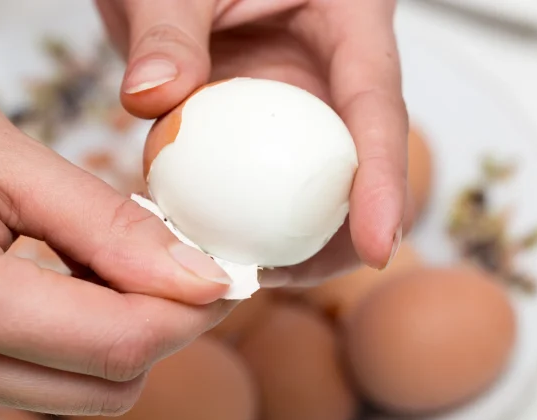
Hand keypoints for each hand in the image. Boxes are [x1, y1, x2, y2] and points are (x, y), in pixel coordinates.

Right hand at [0, 35, 233, 414]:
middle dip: (163, 329)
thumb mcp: (15, 159)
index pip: (113, 345)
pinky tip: (79, 283)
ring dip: (122, 337)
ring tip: (122, 263)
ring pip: (76, 394)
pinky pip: (37, 380)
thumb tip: (197, 278)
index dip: (189, 313)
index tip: (224, 277)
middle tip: (183, 264)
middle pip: (103, 386)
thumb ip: (114, 229)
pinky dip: (78, 341)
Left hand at [97, 0, 408, 286]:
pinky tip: (210, 244)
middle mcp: (331, 72)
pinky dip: (238, 217)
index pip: (376, 106)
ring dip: (288, 236)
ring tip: (246, 273)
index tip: (378, 246)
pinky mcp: (259, 132)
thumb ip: (167, 32)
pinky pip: (257, 183)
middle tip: (294, 276)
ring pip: (310, 185)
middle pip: (357, 163)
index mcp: (346, 20)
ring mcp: (296, 106)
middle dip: (341, 233)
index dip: (384, 180)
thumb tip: (153, 97)